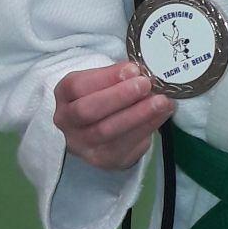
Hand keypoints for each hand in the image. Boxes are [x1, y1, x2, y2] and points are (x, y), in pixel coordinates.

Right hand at [53, 61, 173, 171]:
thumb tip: (142, 72)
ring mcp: (82, 144)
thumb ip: (117, 77)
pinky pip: (126, 145)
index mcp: (64, 96)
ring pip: (106, 131)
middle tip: (146, 85)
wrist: (100, 131)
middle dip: (120, 96)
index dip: (106, 77)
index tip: (133, 69)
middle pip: (87, 111)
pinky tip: (162, 114)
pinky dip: (147, 127)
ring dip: (138, 114)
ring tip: (161, 101)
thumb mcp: (103, 82)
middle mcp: (67, 122)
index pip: (77, 86)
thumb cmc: (104, 97)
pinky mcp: (104, 159)